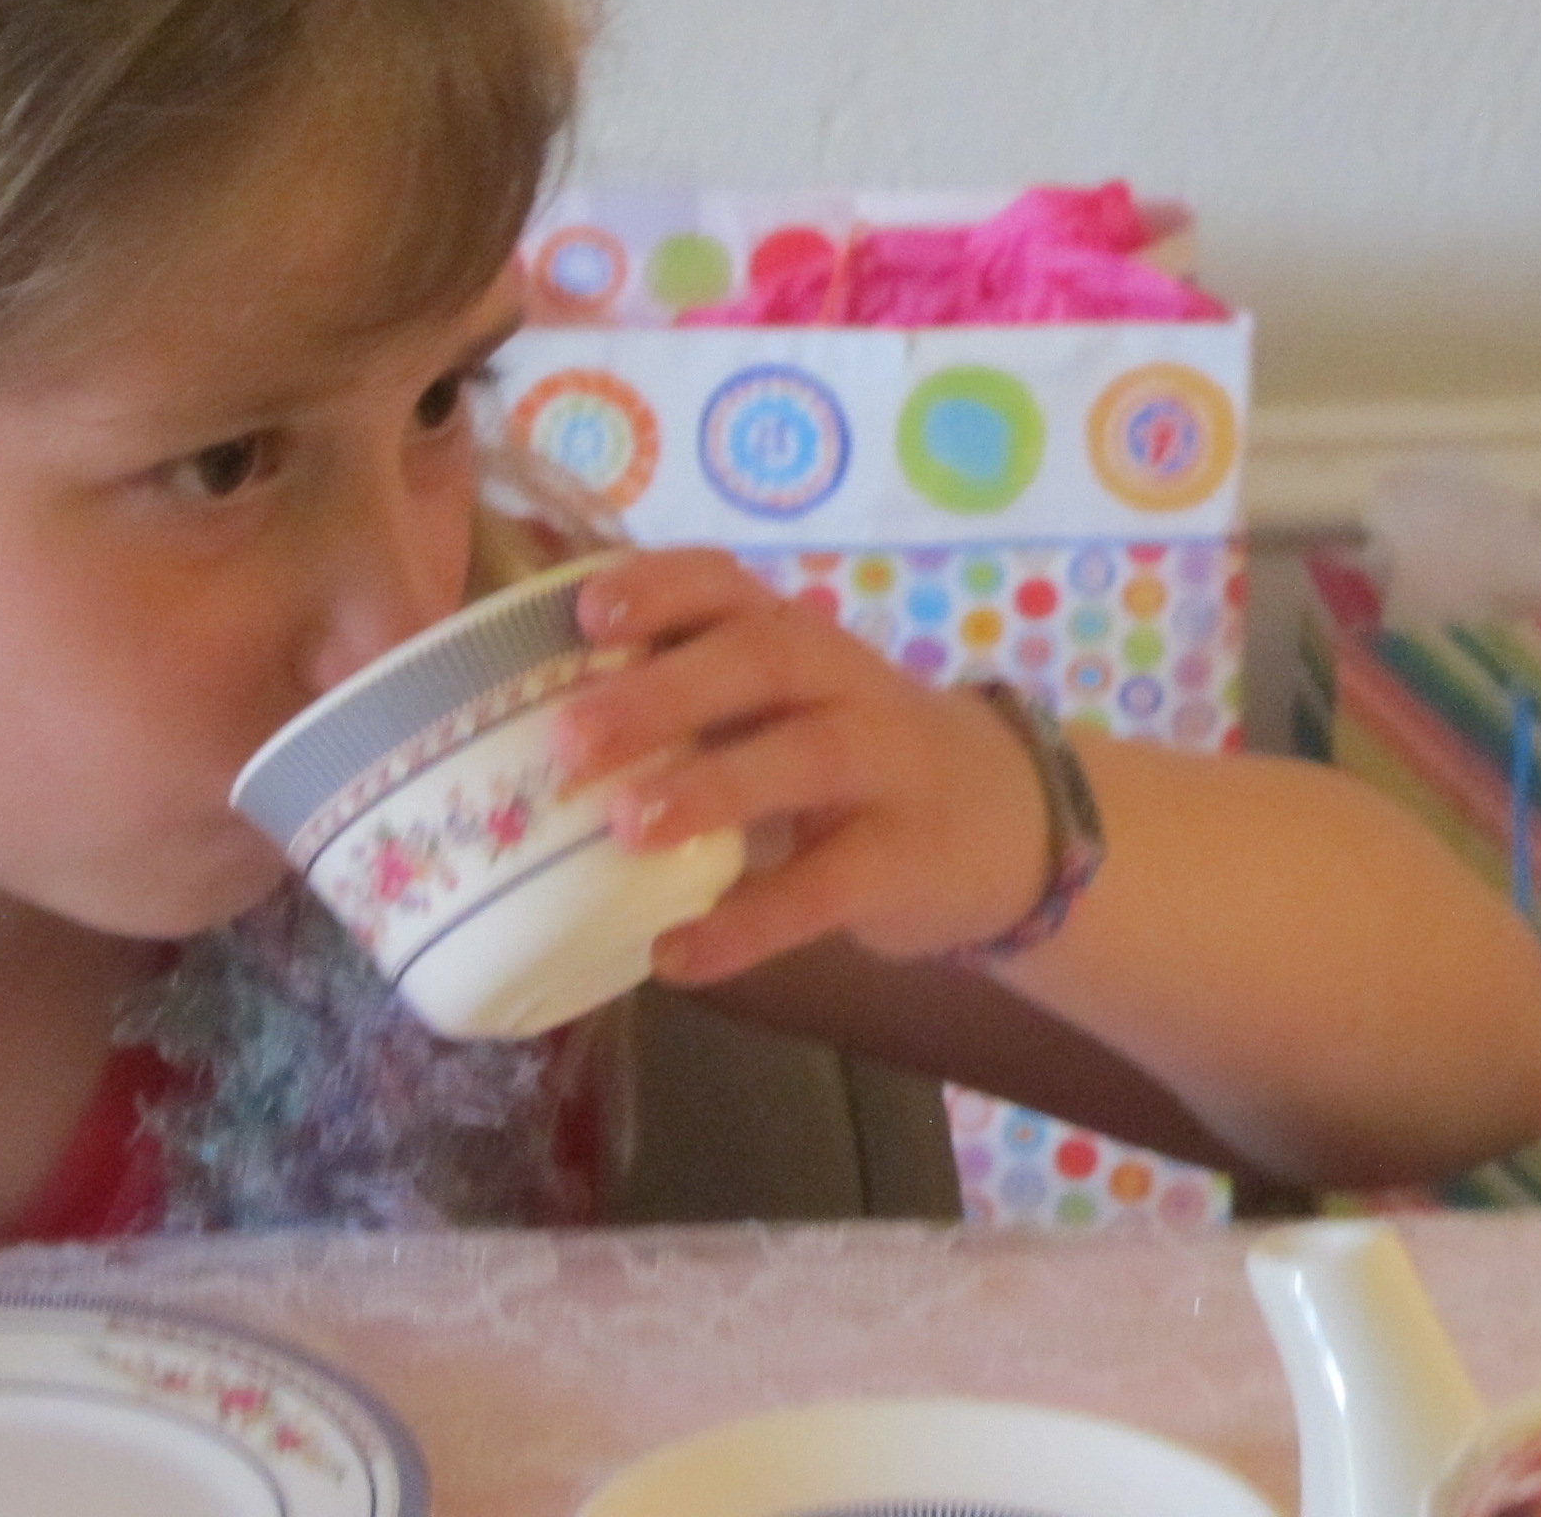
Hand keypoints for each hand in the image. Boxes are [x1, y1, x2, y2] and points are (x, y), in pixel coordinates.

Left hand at [546, 550, 1055, 980]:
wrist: (1014, 823)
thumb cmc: (857, 760)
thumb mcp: (792, 706)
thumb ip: (696, 702)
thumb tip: (526, 723)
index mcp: (799, 639)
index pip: (729, 584)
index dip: (660, 587)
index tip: (583, 611)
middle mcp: (846, 683)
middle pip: (764, 660)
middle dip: (665, 691)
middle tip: (568, 739)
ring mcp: (887, 767)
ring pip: (806, 757)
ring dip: (714, 787)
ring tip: (627, 830)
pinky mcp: (907, 859)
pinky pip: (828, 887)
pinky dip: (751, 922)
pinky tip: (678, 956)